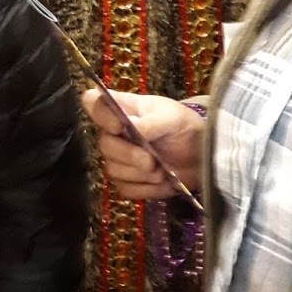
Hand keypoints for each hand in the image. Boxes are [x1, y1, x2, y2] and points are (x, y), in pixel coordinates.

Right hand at [81, 89, 203, 202]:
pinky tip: (162, 181)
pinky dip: (147, 188)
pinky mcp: (126, 182)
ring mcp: (118, 159)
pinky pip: (126, 189)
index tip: (118, 125)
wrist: (199, 155)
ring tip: (163, 170)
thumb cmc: (183, 127)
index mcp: (123, 108)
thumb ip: (151, 122)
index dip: (99, 114)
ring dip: (141, 174)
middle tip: (151, 160)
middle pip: (104, 144)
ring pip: (114, 170)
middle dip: (129, 155)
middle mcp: (114, 133)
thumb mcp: (172, 118)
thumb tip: (131, 126)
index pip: (93, 102)